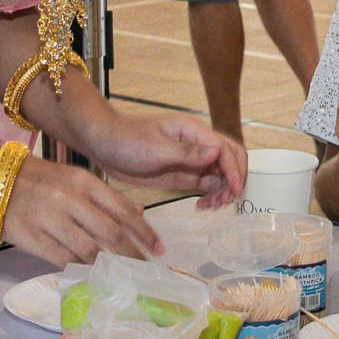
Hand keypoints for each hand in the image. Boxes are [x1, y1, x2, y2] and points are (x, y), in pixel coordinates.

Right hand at [0, 156, 162, 266]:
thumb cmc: (40, 179)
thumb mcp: (75, 178)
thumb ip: (105, 198)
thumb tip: (139, 213)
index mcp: (84, 182)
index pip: (123, 210)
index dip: (144, 233)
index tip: (158, 249)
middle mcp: (70, 198)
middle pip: (110, 233)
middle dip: (131, 255)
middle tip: (144, 270)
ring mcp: (50, 219)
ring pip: (88, 250)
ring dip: (107, 266)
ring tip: (120, 276)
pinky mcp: (32, 238)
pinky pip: (63, 259)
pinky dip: (80, 270)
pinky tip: (91, 275)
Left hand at [83, 108, 243, 208]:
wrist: (104, 146)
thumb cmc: (126, 140)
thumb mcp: (155, 148)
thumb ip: (187, 152)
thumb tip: (217, 150)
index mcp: (193, 131)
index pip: (224, 149)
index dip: (233, 170)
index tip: (235, 191)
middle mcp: (197, 144)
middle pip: (229, 159)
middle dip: (233, 180)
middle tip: (225, 201)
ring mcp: (191, 160)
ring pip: (220, 175)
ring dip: (222, 191)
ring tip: (212, 207)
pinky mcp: (183, 174)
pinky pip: (206, 185)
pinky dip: (210, 196)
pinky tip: (202, 206)